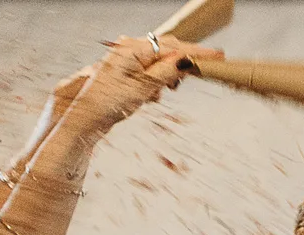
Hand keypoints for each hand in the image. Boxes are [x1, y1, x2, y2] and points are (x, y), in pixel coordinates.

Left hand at [58, 35, 219, 140]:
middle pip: (167, 49)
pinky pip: (150, 67)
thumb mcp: (142, 90)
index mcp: (132, 49)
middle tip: (191, 79)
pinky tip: (153, 93)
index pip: (172, 47)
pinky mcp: (126, 67)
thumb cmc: (108, 104)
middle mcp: (129, 47)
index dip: (196, 52)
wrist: (86, 118)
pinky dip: (157, 79)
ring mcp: (127, 56)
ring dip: (168, 74)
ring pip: (160, 59)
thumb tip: (185, 62)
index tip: (217, 56)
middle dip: (181, 64)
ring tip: (164, 91)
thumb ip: (165, 73)